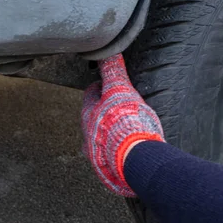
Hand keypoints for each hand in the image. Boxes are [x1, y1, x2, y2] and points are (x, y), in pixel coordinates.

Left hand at [81, 54, 163, 196]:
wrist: (134, 157)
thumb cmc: (125, 122)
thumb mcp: (121, 90)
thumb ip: (114, 72)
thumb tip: (110, 53)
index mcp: (88, 114)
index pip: (91, 95)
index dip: (100, 88)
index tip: (108, 85)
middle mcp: (88, 135)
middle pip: (94, 118)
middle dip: (104, 112)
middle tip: (118, 107)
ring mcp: (97, 155)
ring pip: (100, 140)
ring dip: (109, 134)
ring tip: (124, 131)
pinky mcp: (108, 170)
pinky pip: (112, 157)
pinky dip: (118, 152)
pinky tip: (128, 151)